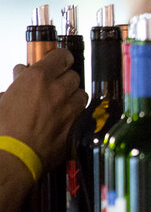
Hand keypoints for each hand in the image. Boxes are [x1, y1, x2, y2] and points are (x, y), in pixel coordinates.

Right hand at [0, 48, 87, 170]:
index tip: (57, 60)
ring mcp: (70, 108)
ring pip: (81, 93)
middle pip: (73, 75)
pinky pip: (82, 113)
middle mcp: (57, 90)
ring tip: (59, 102)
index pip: (61, 55)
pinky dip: (75, 113)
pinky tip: (63, 117)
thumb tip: (21, 73)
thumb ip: (17, 82)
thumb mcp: (3, 99)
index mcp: (37, 78)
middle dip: (64, 78)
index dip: (60, 58)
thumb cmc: (4, 130)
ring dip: (72, 95)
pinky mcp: (76, 125)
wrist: (13, 155)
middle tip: (53, 85)